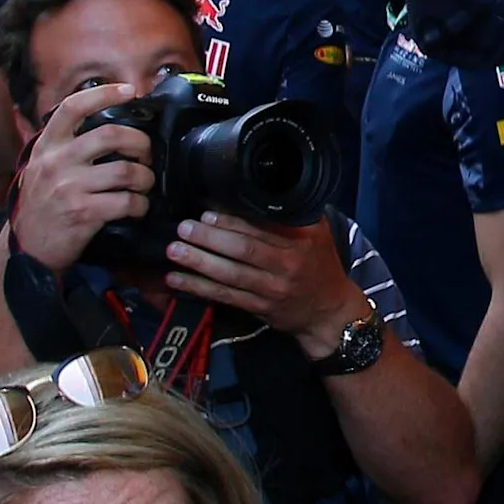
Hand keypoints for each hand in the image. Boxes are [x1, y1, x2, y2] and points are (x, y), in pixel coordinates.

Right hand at [8, 83, 152, 271]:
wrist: (27, 250)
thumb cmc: (40, 207)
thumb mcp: (41, 169)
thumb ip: (64, 148)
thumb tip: (105, 129)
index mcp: (47, 146)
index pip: (73, 107)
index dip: (104, 94)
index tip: (129, 91)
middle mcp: (56, 162)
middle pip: (111, 135)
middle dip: (140, 143)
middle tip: (147, 154)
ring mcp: (69, 187)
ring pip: (126, 171)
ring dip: (145, 178)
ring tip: (145, 184)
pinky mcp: (83, 213)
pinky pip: (126, 202)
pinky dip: (140, 205)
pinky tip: (138, 207)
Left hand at [165, 212, 360, 352]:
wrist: (329, 312)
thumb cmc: (320, 266)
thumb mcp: (317, 234)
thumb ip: (292, 216)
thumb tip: (259, 191)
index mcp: (299, 244)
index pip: (262, 230)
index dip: (232, 222)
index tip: (207, 213)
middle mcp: (284, 267)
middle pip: (243, 251)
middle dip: (209, 239)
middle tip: (184, 228)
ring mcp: (270, 290)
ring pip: (230, 275)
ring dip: (199, 263)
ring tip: (174, 250)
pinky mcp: (258, 308)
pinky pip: (225, 297)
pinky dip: (199, 288)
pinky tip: (177, 279)